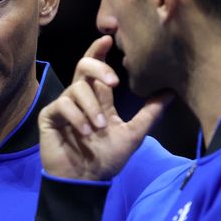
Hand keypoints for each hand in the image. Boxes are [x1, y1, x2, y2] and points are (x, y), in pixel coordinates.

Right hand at [38, 36, 171, 179]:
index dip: (99, 51)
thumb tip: (170, 92)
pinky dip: (77, 117)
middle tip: (114, 82)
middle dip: (99, 68)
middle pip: (83, 67)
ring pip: (76, 89)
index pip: (97, 69)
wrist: (85, 181)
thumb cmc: (107, 160)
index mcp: (99, 100)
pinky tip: (85, 132)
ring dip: (91, 107)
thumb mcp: (134, 135)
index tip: (108, 38)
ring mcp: (64, 107)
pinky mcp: (50, 117)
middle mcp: (80, 99)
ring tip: (99, 129)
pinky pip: (63, 105)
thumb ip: (150, 113)